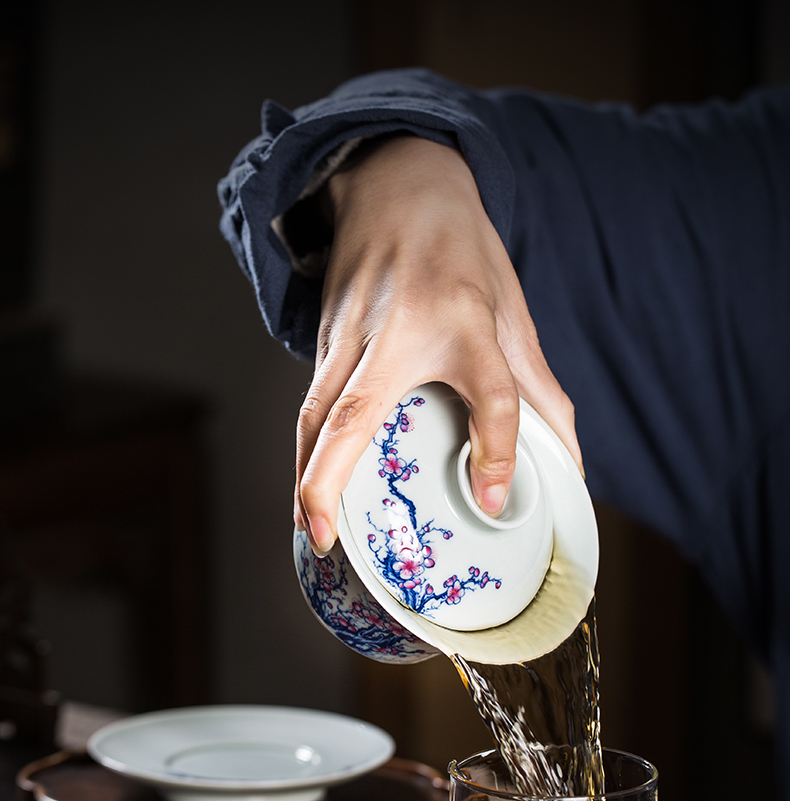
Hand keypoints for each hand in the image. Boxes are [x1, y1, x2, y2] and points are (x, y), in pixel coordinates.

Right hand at [295, 135, 581, 554]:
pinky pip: (310, 402)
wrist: (397, 182)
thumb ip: (539, 392)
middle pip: (355, 412)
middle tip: (327, 534)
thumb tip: (569, 467)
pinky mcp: (326, 338)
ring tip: (311, 529)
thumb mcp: (511, 314)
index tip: (490, 499)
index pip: (492, 392)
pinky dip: (304, 449)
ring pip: (315, 412)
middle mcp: (399, 330)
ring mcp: (352, 333)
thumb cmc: (461, 253)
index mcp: (466, 318)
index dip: (498, 449)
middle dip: (329, 478)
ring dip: (304, 474)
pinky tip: (308, 488)